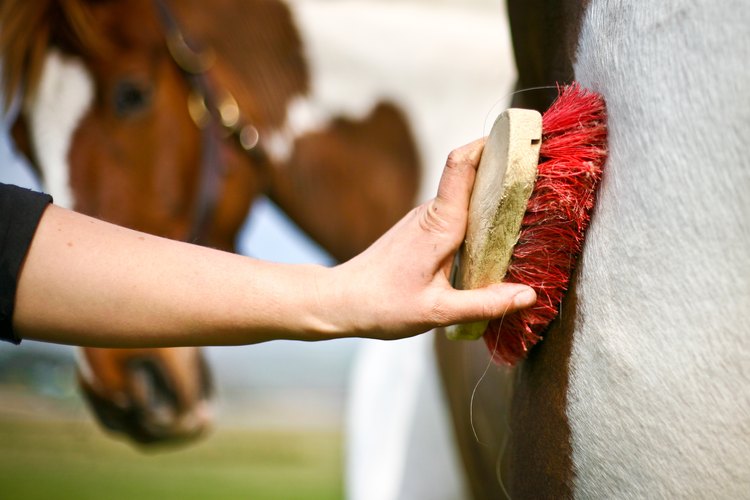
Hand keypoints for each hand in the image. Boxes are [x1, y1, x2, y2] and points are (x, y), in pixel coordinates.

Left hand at [323, 138, 536, 339]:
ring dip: (493, 194)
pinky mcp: (422, 229)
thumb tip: (529, 294)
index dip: (490, 144)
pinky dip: (479, 214)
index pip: (461, 165)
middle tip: (543, 174)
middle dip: (504, 168)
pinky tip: (496, 234)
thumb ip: (485, 303)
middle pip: (471, 175)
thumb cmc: (383, 305)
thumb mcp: (438, 312)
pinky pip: (457, 212)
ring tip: (530, 203)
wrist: (341, 300)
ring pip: (465, 195)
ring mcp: (425, 219)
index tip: (520, 138)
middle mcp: (432, 213)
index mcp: (439, 224)